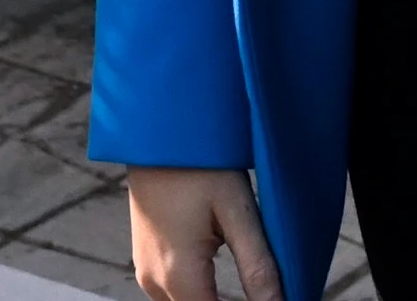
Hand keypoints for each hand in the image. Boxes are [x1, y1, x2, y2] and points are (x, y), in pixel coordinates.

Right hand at [127, 168, 283, 300]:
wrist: (158, 131)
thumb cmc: (200, 165)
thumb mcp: (238, 213)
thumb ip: (258, 267)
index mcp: (178, 276)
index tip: (272, 299)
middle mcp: (154, 282)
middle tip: (268, 292)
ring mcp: (145, 272)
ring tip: (253, 291)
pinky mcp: (145, 259)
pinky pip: (175, 292)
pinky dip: (202, 292)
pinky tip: (226, 280)